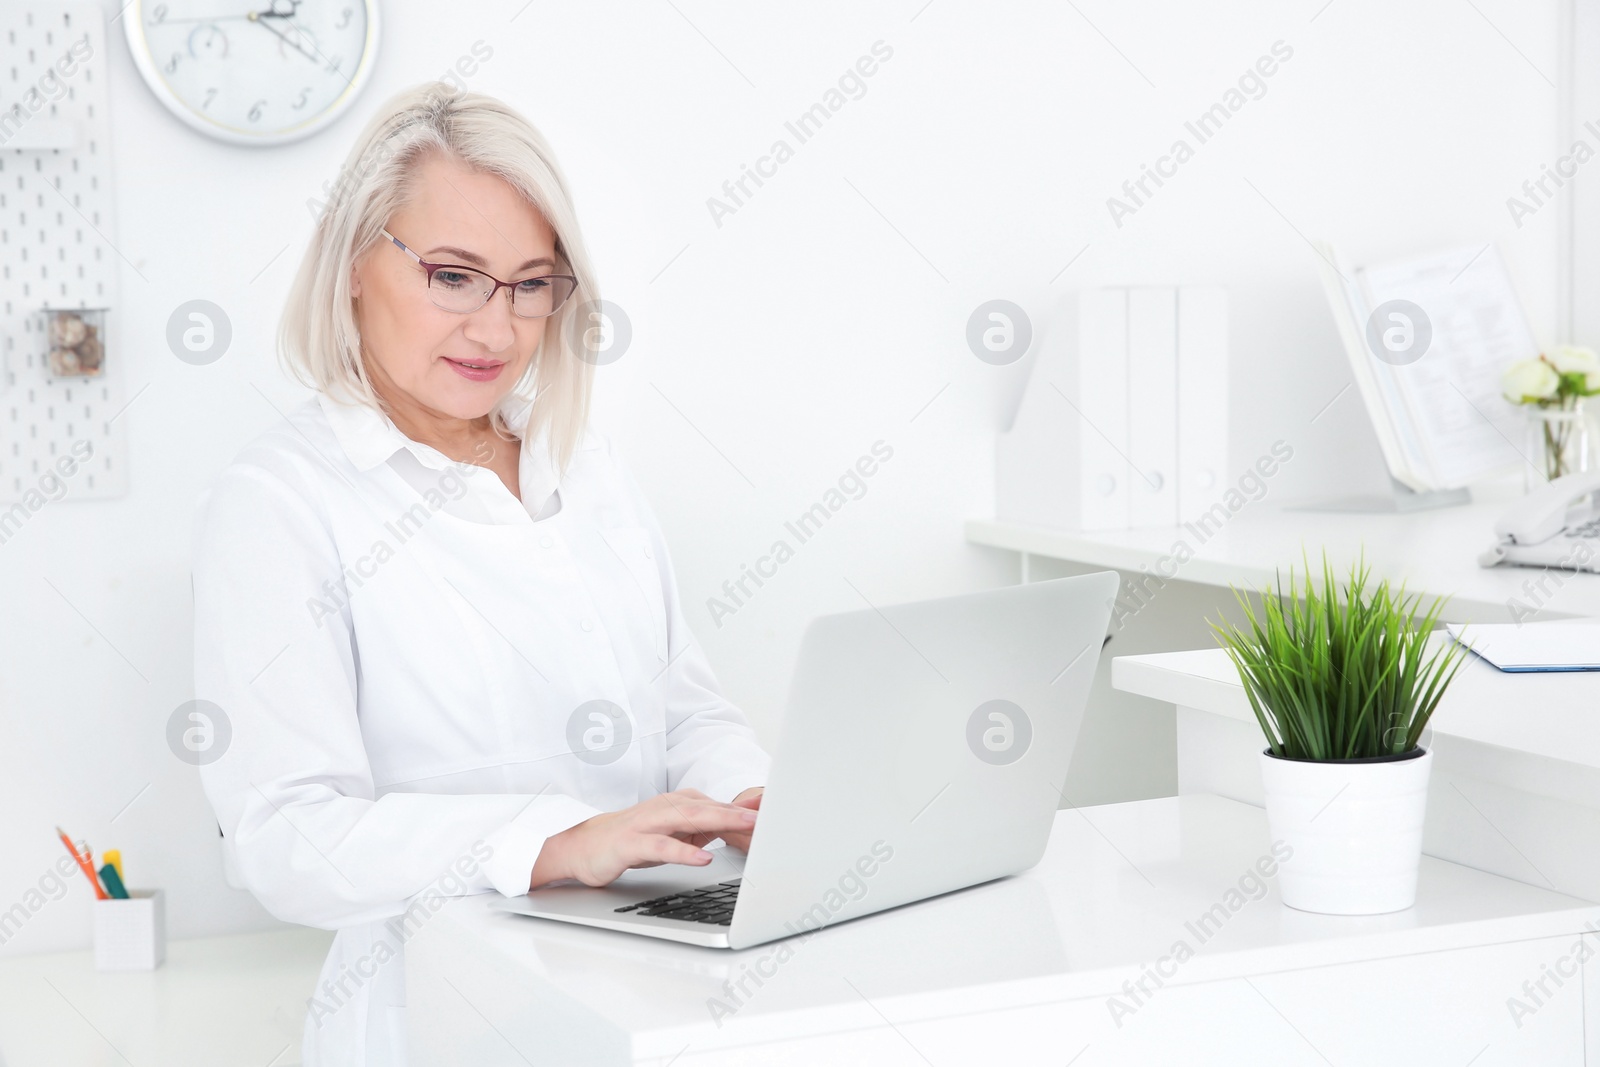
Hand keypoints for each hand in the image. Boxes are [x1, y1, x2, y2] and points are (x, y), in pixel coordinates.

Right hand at [528, 789, 758, 889]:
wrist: (583, 845)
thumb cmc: (631, 839)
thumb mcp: (673, 834)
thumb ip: (703, 829)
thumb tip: (737, 827)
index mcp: (677, 805)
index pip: (717, 806)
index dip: (746, 810)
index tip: (774, 812)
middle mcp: (664, 808)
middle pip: (708, 807)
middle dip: (740, 811)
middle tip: (768, 814)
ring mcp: (647, 823)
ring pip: (687, 819)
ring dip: (719, 821)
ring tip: (746, 826)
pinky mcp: (631, 843)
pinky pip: (661, 846)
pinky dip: (683, 851)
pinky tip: (702, 857)